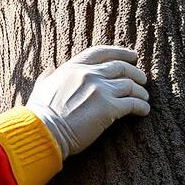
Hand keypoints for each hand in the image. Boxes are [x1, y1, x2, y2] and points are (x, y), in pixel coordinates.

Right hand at [25, 45, 149, 158]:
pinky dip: (141, 106)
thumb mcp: (41, 87)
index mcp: (74, 67)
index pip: (101, 53)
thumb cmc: (39, 114)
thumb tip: (50, 70)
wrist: (43, 131)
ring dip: (140, 91)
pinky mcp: (109, 108)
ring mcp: (101, 90)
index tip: (131, 56)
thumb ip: (49, 76)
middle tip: (142, 79)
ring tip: (144, 97)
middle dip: (135, 72)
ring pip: (130, 85)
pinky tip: (144, 110)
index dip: (119, 52)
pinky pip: (133, 104)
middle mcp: (90, 74)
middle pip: (121, 67)